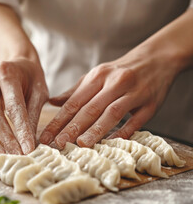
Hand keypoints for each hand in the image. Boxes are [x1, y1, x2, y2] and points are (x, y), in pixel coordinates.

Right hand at [0, 58, 47, 153]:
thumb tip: (29, 141)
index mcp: (6, 73)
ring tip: (1, 154)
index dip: (21, 131)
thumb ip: (33, 114)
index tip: (28, 149)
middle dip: (5, 139)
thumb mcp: (39, 92)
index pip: (14, 108)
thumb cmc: (31, 78)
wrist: (16, 64)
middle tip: (16, 155)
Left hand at [40, 45, 179, 147]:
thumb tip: (53, 102)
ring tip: (81, 144)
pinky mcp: (150, 103)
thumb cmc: (121, 71)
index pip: (74, 102)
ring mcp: (134, 93)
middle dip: (72, 127)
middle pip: (90, 108)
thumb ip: (75, 90)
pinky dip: (124, 131)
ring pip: (112, 113)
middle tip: (58, 143)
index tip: (47, 136)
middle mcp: (114, 82)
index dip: (59, 120)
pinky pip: (136, 119)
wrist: (156, 58)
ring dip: (96, 130)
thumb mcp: (97, 75)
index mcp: (98, 76)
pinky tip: (112, 142)